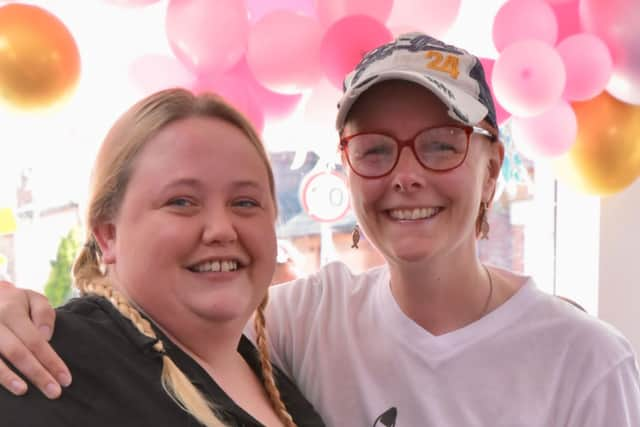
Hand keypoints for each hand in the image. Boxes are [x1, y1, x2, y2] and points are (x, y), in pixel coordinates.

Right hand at [0, 281, 70, 397]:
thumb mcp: (32, 298)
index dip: (52, 361)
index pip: (36, 341)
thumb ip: (44, 313)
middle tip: (54, 392)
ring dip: (9, 378)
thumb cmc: (14, 302)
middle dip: (38, 374)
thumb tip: (46, 337)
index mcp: (12, 310)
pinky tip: (8, 387)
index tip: (65, 379)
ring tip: (24, 391)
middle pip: (18, 353)